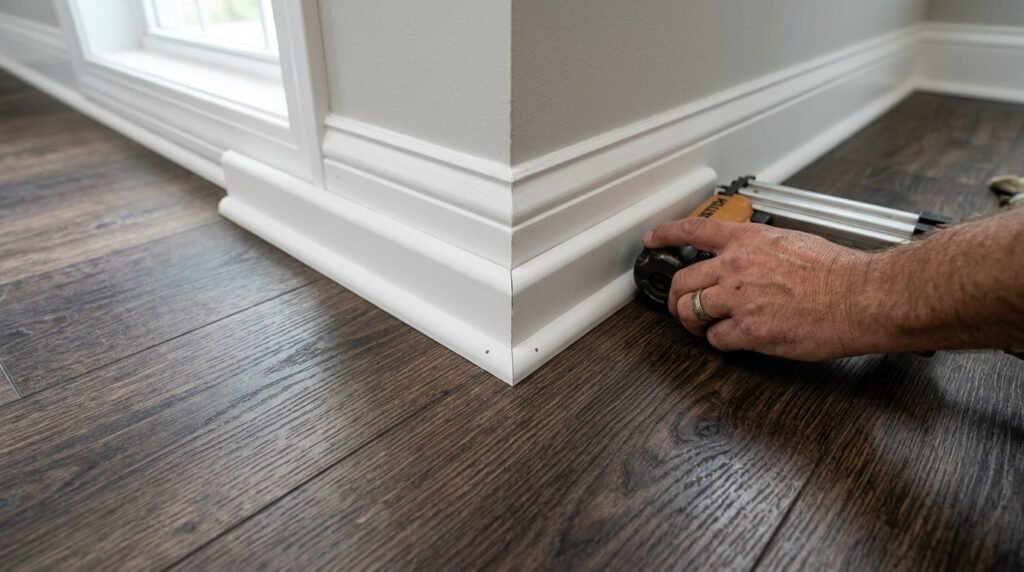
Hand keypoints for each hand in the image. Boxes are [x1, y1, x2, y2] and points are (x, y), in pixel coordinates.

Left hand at [643, 217, 874, 359]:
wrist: (860, 297)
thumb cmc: (837, 272)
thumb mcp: (793, 241)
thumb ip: (762, 248)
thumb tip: (750, 258)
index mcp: (748, 241)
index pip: (694, 230)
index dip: (667, 234)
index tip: (653, 239)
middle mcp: (737, 266)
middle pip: (682, 280)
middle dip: (675, 296)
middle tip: (679, 304)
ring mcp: (740, 299)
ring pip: (690, 311)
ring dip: (691, 322)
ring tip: (700, 327)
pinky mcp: (750, 330)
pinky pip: (716, 338)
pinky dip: (720, 341)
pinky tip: (733, 340)